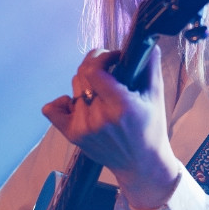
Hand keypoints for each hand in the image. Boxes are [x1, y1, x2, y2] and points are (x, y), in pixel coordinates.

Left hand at [40, 49, 184, 209]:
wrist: (141, 165)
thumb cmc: (151, 130)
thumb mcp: (156, 97)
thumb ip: (150, 68)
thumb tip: (147, 44)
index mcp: (121, 106)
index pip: (94, 70)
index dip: (102, 58)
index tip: (114, 59)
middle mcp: (100, 117)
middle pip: (82, 75)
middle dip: (95, 67)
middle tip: (109, 71)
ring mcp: (84, 128)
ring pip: (74, 88)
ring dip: (86, 84)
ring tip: (101, 93)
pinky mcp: (73, 135)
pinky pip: (53, 110)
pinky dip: (62, 102)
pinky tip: (77, 103)